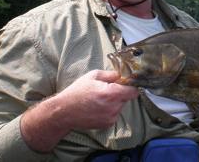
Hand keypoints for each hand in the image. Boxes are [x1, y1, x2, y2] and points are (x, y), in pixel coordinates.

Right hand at [21, 69, 137, 151]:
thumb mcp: (93, 76)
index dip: (131, 86)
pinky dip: (110, 110)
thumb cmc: (77, 92)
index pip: (133, 91)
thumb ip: (111, 74)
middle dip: (120, 93)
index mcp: (111, 93)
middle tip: (106, 90)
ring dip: (114, 102)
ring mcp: (111, 117)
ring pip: (120, 106)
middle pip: (126, 98)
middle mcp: (113, 107)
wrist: (64, 112)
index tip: (127, 83)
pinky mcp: (108, 124)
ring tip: (99, 99)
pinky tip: (98, 107)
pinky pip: (114, 114)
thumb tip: (122, 74)